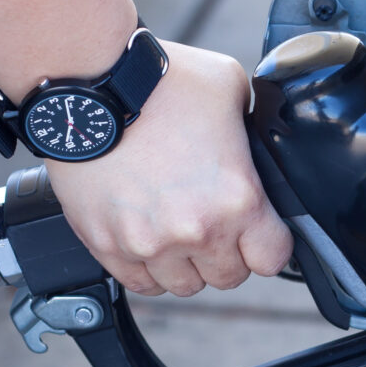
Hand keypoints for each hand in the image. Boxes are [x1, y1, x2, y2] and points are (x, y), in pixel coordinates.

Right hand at [44, 41, 293, 296]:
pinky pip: (139, 283)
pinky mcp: (107, 244)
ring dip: (187, 264)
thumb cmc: (160, 81)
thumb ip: (251, 126)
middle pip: (229, 277)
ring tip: (179, 229)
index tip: (260, 231)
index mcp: (238, 197)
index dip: (270, 243)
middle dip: (228, 253)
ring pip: (184, 285)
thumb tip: (252, 141)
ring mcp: (148, 242)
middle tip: (215, 222)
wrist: (92, 82)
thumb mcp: (231, 89)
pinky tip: (150, 239)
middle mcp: (196, 229)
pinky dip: (148, 268)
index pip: (273, 258)